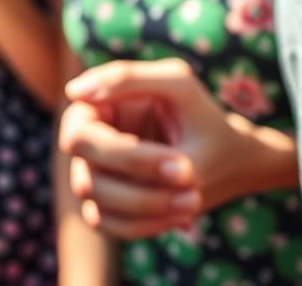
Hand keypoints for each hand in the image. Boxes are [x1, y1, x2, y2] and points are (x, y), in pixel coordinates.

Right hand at [59, 58, 254, 238]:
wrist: (227, 157)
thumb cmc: (199, 114)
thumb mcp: (177, 85)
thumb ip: (127, 78)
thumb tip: (73, 92)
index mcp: (95, 104)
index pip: (80, 133)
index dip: (126, 155)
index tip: (181, 164)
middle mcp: (87, 139)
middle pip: (84, 171)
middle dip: (139, 175)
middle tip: (189, 175)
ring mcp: (92, 173)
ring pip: (94, 197)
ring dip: (147, 203)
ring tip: (194, 199)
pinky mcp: (105, 204)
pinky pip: (108, 224)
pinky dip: (147, 224)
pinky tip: (182, 214)